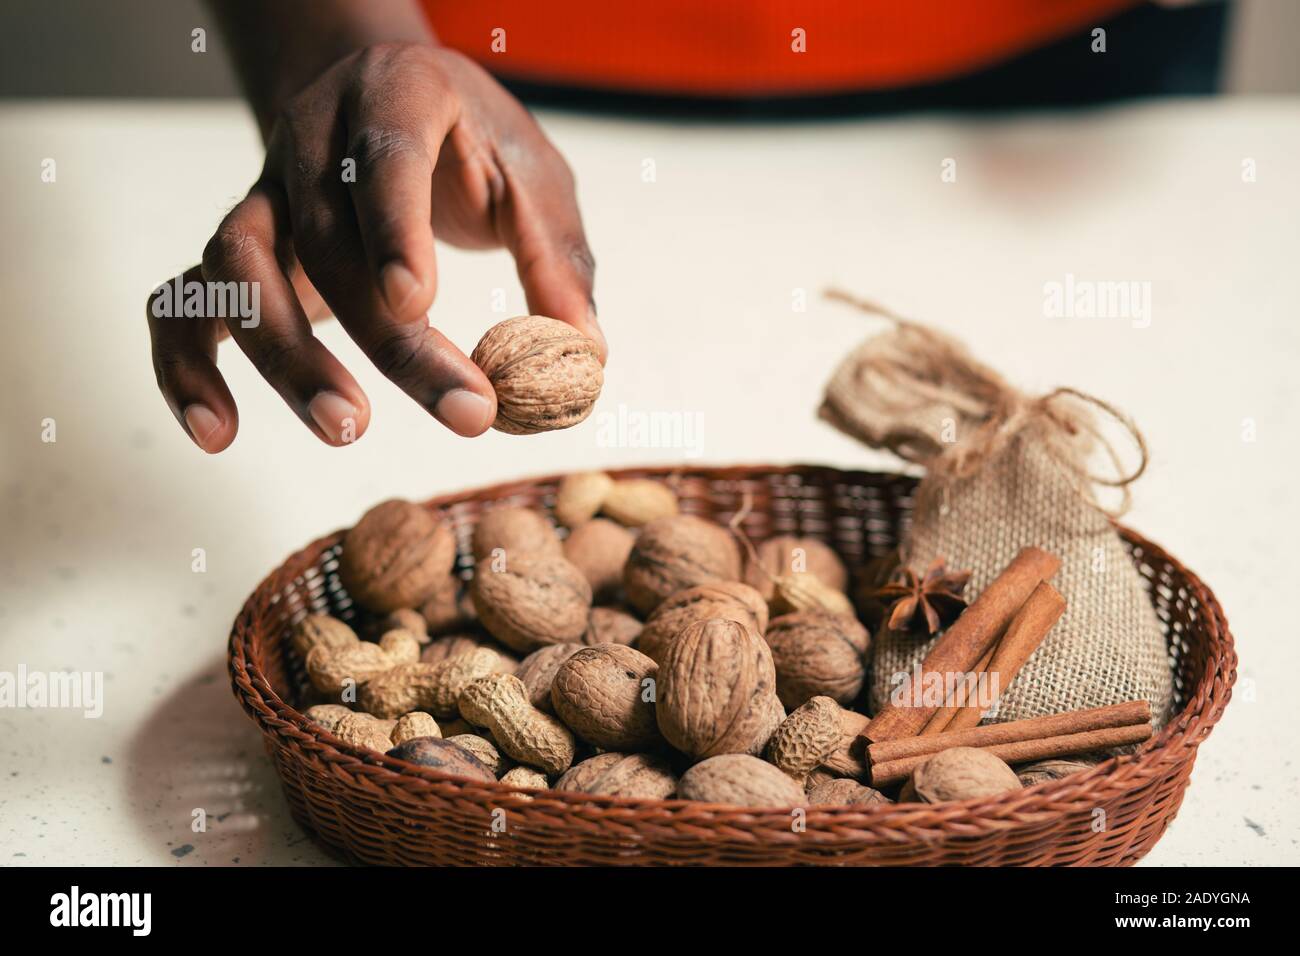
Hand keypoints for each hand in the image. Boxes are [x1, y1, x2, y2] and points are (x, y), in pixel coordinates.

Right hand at [148, 43, 602, 452]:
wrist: (382, 96)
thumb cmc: (469, 140)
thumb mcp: (530, 175)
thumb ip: (556, 257)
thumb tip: (587, 355)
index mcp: (394, 97)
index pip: (383, 157)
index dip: (393, 228)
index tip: (418, 303)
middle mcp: (311, 141)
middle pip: (325, 240)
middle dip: (391, 338)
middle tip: (464, 410)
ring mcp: (263, 194)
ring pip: (237, 265)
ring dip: (285, 356)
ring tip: (345, 427)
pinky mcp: (238, 247)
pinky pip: (183, 298)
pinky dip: (184, 364)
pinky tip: (217, 433)